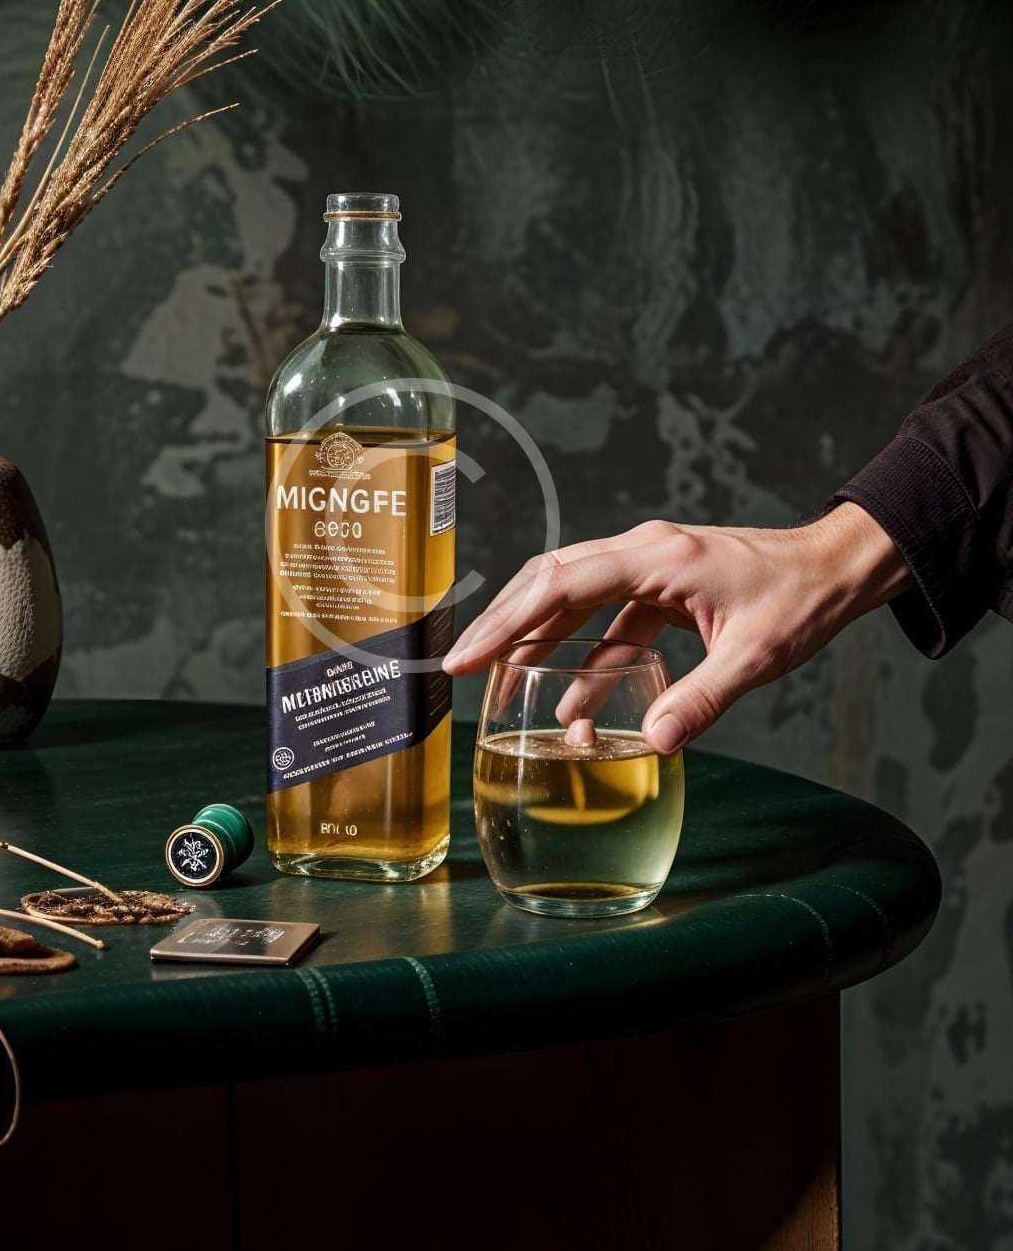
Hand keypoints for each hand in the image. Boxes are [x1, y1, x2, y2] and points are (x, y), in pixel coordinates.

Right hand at [442, 503, 908, 753]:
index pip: (560, 585)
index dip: (507, 622)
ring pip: (571, 596)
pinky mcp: (660, 586)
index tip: (468, 655)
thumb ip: (701, 699)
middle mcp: (642, 551)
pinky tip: (573, 700)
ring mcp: (649, 566)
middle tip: (461, 665)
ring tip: (504, 689)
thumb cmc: (802, 599)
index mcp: (656, 557)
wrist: (837, 566)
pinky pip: (605, 617)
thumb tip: (652, 745)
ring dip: (538, 640)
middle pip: (550, 581)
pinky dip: (583, 655)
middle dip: (502, 624)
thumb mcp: (757, 655)